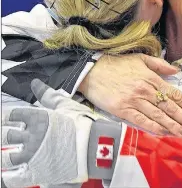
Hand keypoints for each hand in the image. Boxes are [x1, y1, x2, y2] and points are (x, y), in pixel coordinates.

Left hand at [1, 79, 120, 187]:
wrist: (94, 146)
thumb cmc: (82, 124)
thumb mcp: (66, 105)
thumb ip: (47, 95)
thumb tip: (35, 83)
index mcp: (36, 118)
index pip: (11, 115)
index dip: (8, 117)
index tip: (9, 119)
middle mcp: (30, 137)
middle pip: (6, 135)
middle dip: (9, 135)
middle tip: (14, 135)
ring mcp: (31, 157)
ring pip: (6, 156)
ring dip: (8, 154)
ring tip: (16, 152)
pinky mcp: (35, 174)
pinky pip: (12, 178)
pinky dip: (9, 175)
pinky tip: (12, 171)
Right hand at [79, 54, 181, 136]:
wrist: (93, 70)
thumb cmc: (118, 64)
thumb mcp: (140, 58)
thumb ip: (160, 65)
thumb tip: (177, 71)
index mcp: (151, 77)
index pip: (174, 93)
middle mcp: (146, 90)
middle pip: (169, 107)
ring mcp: (134, 101)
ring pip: (158, 115)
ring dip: (174, 126)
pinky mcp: (123, 110)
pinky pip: (141, 121)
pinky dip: (154, 128)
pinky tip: (164, 133)